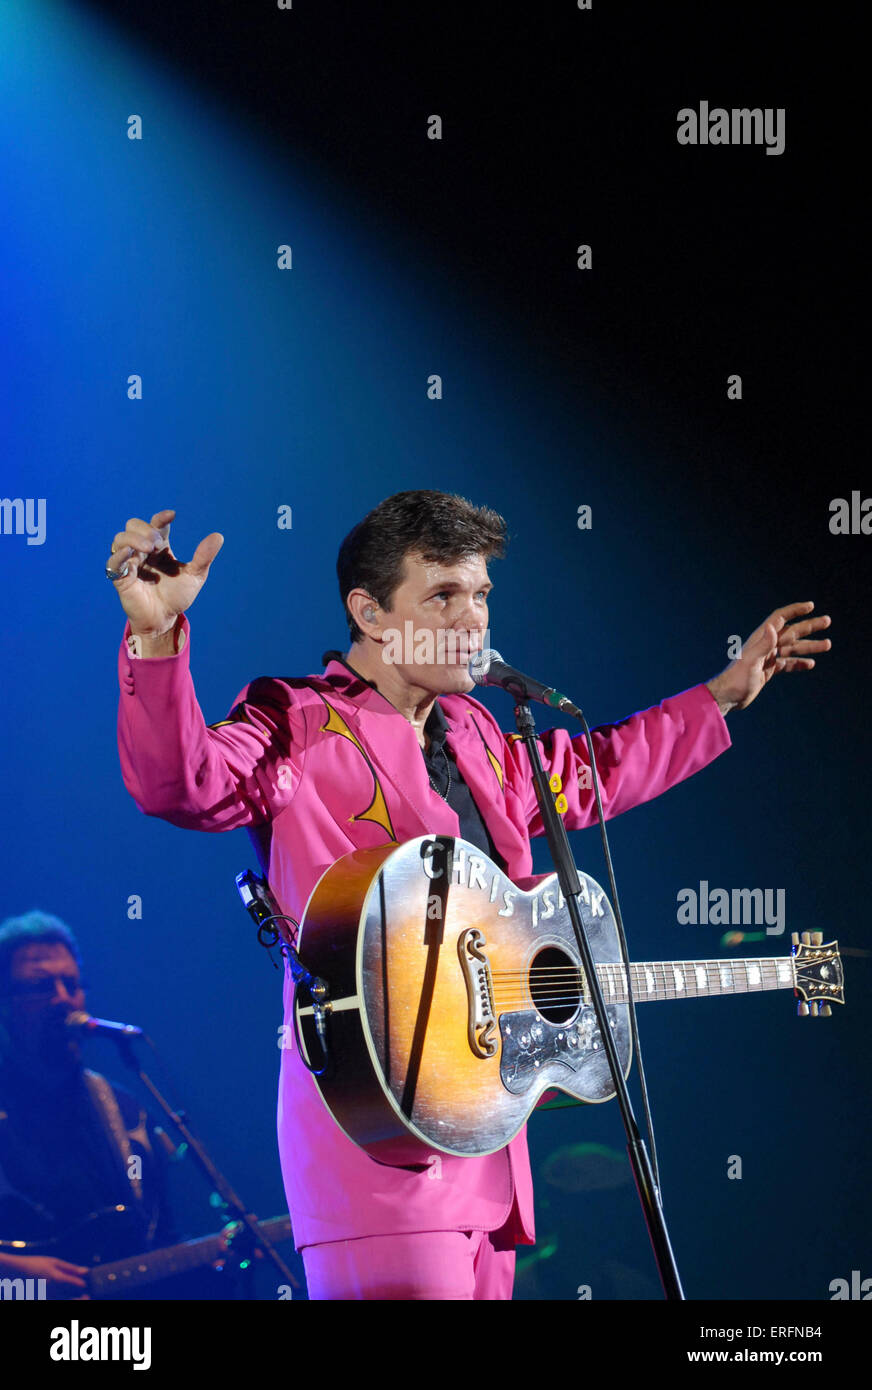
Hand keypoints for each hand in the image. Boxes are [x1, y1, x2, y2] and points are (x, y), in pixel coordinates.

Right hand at [0, 1252, 90, 1297]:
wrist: (18, 1271)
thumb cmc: (37, 1264)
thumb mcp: (54, 1262)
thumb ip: (70, 1267)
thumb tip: (85, 1271)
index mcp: (56, 1277)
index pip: (75, 1283)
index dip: (83, 1284)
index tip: (88, 1284)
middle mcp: (52, 1289)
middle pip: (71, 1297)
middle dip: (80, 1297)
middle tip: (87, 1296)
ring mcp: (47, 1296)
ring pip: (64, 1300)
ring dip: (72, 1299)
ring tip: (80, 1297)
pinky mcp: (44, 1299)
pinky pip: (56, 1300)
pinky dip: (63, 1298)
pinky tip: (66, 1296)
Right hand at [106, 509, 223, 636]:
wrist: (164, 619)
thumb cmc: (177, 596)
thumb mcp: (194, 576)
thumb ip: (203, 556)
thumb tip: (219, 536)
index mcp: (160, 547)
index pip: (156, 525)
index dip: (161, 518)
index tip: (172, 516)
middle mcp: (142, 551)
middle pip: (133, 525)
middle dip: (145, 529)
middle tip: (157, 543)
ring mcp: (130, 563)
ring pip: (120, 539)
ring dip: (133, 539)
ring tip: (149, 549)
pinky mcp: (120, 578)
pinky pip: (113, 562)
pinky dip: (119, 555)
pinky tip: (130, 554)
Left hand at [706, 602, 831, 714]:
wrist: (726, 697)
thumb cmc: (736, 679)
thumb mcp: (751, 662)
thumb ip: (763, 645)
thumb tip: (773, 626)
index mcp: (760, 639)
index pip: (780, 619)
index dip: (794, 610)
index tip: (811, 606)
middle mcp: (764, 646)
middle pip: (791, 632)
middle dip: (809, 626)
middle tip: (827, 621)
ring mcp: (767, 658)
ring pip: (792, 648)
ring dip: (809, 646)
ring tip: (827, 644)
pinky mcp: (767, 670)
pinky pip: (786, 664)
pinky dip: (798, 663)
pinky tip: (810, 664)